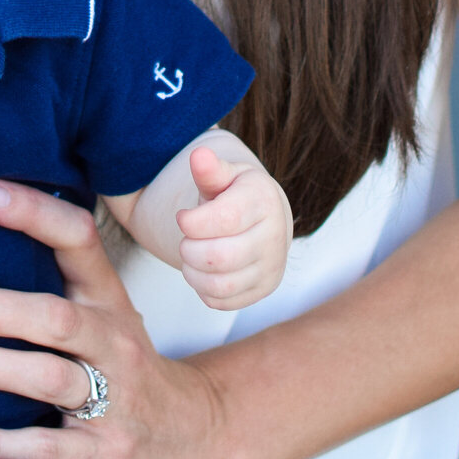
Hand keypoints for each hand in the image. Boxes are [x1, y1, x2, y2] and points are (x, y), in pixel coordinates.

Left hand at [0, 181, 242, 458]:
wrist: (196, 443)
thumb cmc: (126, 371)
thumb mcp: (106, 319)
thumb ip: (53, 288)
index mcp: (107, 301)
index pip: (78, 241)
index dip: (34, 213)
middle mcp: (113, 343)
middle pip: (51, 316)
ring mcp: (114, 401)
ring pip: (44, 377)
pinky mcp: (103, 454)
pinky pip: (43, 447)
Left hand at [175, 147, 292, 310]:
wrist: (266, 219)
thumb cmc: (238, 194)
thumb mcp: (225, 176)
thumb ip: (210, 170)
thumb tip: (199, 156)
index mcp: (264, 201)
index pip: (224, 219)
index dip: (192, 222)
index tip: (183, 217)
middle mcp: (275, 236)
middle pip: (218, 257)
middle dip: (189, 250)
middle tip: (186, 240)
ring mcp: (272, 267)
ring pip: (220, 285)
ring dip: (192, 272)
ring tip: (191, 256)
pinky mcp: (263, 289)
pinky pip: (222, 301)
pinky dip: (202, 289)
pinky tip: (204, 271)